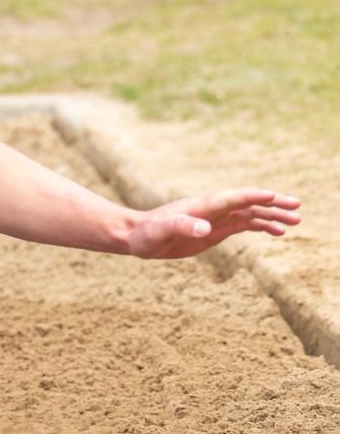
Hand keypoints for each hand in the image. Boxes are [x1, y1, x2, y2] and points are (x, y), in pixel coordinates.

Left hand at [127, 188, 300, 258]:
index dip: (251, 196)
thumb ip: (181, 226)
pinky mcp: (215, 229)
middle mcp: (212, 210)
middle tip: (297, 206)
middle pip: (247, 203)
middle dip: (272, 204)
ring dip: (272, 216)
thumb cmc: (146, 234)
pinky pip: (243, 224)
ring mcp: (215, 219)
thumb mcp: (160, 231)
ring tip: (295, 222)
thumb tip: (204, 228)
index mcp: (201, 207)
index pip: (231, 198)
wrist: (137, 237)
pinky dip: (261, 225)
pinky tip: (276, 231)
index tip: (273, 196)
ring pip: (250, 213)